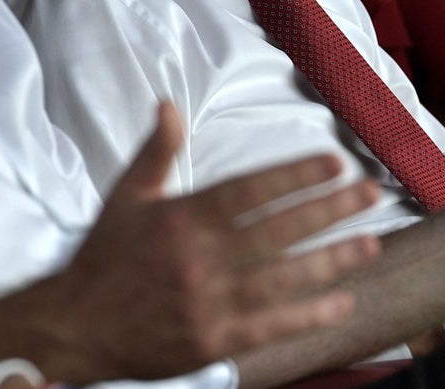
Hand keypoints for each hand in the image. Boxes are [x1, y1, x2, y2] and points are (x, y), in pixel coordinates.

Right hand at [39, 101, 381, 382]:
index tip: (333, 163)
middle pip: (278, 231)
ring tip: (371, 244)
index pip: (249, 191)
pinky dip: (309, 315)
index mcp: (182, 218)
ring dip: (332, 261)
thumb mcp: (126, 195)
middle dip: (330, 211)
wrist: (74, 326)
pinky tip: (341, 301)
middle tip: (370, 193)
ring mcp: (210, 303)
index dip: (294, 176)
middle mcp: (200, 259)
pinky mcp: (214, 341)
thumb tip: (168, 103)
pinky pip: (271, 326)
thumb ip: (156, 150)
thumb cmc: (103, 256)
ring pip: (284, 279)